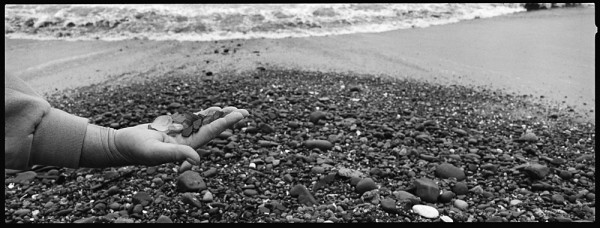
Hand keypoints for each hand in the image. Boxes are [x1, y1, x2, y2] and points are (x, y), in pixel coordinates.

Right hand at [113, 106, 248, 165]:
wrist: (121, 145)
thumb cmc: (136, 150)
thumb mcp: (155, 153)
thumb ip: (176, 154)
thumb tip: (197, 159)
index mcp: (187, 146)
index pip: (211, 132)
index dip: (226, 123)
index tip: (239, 115)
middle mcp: (187, 140)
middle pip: (212, 127)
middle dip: (227, 119)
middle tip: (244, 111)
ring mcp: (180, 134)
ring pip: (204, 122)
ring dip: (218, 116)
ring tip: (232, 108)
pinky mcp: (172, 129)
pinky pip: (192, 120)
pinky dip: (203, 115)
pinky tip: (213, 110)